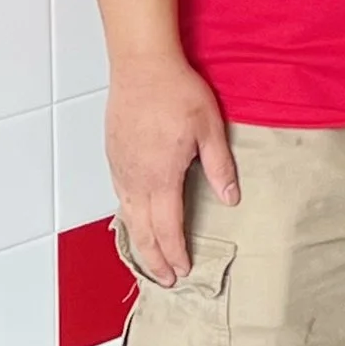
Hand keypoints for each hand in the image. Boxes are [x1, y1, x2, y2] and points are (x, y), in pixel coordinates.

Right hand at [107, 51, 236, 286]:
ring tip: (150, 258)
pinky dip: (128, 217)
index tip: (183, 271)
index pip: (167, 229)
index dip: (175, 254)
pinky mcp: (113, 156)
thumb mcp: (210, 127)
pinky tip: (136, 218)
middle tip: (165, 280)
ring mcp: (121, 168)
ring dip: (138, 242)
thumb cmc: (177, 91)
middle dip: (153, 260)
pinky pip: (119, 197)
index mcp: (160, 178)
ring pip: (126, 217)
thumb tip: (231, 199)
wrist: (141, 65)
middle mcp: (135, 180)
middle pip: (141, 232)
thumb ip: (220, 166)